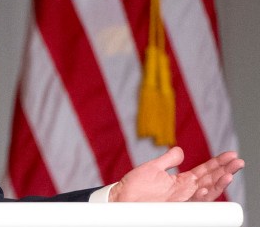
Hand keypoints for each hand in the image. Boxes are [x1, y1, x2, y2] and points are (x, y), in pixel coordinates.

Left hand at [109, 146, 243, 201]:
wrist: (121, 199)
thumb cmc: (134, 186)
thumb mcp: (153, 168)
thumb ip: (168, 160)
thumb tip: (180, 150)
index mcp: (181, 181)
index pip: (205, 171)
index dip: (218, 163)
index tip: (230, 154)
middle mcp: (185, 192)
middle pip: (211, 180)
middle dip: (225, 171)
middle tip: (238, 161)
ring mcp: (182, 201)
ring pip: (207, 193)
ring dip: (219, 184)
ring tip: (229, 174)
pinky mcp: (177, 208)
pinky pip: (194, 203)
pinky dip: (202, 196)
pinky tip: (208, 188)